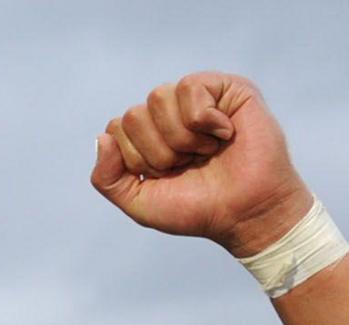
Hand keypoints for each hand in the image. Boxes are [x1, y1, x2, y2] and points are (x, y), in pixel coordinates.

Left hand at [90, 73, 313, 256]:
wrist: (245, 212)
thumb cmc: (197, 208)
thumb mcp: (139, 202)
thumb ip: (107, 178)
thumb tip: (103, 137)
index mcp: (147, 136)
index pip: (115, 129)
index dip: (137, 160)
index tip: (166, 176)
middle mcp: (169, 114)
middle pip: (133, 115)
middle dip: (158, 152)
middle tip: (189, 165)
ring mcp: (197, 99)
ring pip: (157, 98)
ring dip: (180, 137)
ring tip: (206, 151)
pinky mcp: (226, 88)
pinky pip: (190, 87)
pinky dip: (203, 120)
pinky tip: (225, 134)